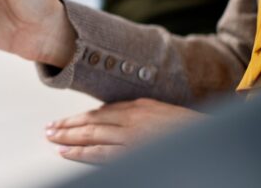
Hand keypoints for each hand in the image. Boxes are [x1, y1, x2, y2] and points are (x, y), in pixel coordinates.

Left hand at [45, 98, 204, 163]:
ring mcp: (131, 135)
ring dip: (67, 137)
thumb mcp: (161, 112)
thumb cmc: (189, 128)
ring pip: (90, 134)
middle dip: (67, 125)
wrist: (211, 139)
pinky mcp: (133, 151)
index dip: (79, 117)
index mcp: (138, 106)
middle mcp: (131, 118)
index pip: (100, 112)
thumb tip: (117, 119)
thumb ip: (138, 113)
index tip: (64, 121)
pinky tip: (66, 153)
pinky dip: (81, 153)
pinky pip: (101, 153)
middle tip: (49, 128)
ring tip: (51, 138)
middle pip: (90, 121)